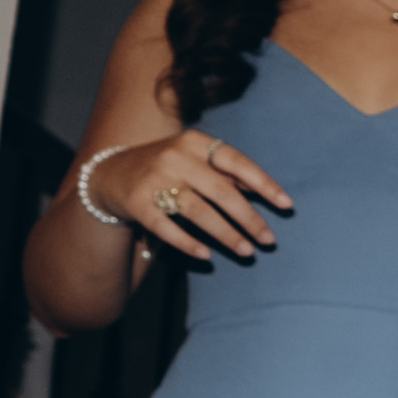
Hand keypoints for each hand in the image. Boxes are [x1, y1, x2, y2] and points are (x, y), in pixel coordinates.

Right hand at [97, 125, 295, 263]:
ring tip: (247, 251)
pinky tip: (206, 256)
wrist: (110, 174)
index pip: (237, 161)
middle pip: (221, 191)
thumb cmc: (166, 167)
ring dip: (226, 234)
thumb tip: (265, 191)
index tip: (286, 205)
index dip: (264, 183)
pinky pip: (166, 227)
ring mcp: (154, 180)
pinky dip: (188, 243)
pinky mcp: (137, 203)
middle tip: (269, 240)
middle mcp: (175, 157)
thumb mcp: (194, 159)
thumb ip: (226, 173)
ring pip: (198, 211)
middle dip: (249, 218)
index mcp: (195, 142)